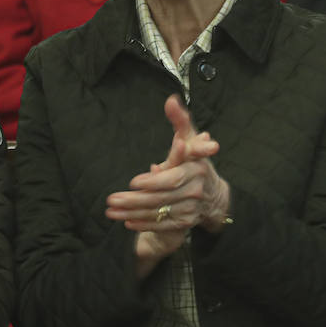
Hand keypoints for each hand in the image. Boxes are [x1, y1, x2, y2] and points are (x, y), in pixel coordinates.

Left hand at [106, 96, 229, 273]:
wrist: (214, 195)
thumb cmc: (196, 160)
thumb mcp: (191, 139)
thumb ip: (180, 121)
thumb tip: (171, 100)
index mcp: (195, 169)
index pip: (173, 178)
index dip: (153, 181)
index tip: (133, 182)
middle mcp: (194, 191)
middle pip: (161, 198)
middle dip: (134, 200)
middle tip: (112, 199)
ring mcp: (190, 210)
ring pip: (158, 213)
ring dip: (132, 214)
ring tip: (111, 211)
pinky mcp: (184, 223)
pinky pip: (162, 226)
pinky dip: (144, 225)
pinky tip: (126, 222)